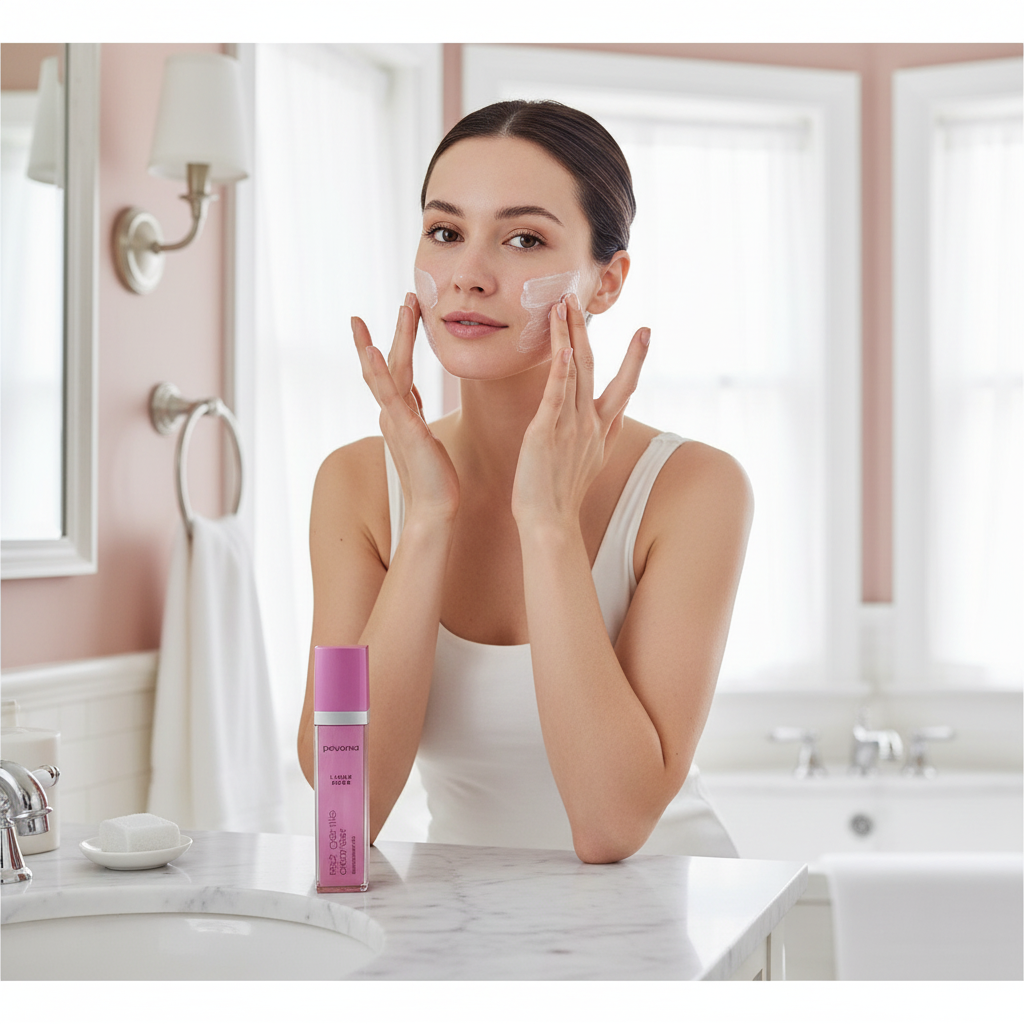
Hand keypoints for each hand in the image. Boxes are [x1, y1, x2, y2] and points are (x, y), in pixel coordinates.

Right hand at [352, 294, 458, 523]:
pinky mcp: (402, 428)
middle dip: (398, 331)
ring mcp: (395, 420)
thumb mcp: (428, 443)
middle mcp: (393, 414)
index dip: (401, 343)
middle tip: (407, 299)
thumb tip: (417, 408)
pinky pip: (387, 394)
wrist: (436, 508)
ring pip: (386, 372)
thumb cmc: (436, 481)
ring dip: (387, 339)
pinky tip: (371, 348)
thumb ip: (419, 422)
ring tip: (394, 310)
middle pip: (391, 364)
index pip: (400, 371)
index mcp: (403, 416)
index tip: (408, 315)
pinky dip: (377, 370)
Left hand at [511, 292, 649, 529]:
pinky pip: (556, 396)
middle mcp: (590, 423)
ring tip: (562, 306)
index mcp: (601, 430)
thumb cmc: (562, 494)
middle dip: (586, 331)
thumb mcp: (594, 460)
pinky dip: (560, 371)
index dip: (634, 359)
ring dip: (569, 336)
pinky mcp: (547, 433)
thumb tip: (622, 410)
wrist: (549, 523)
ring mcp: (571, 426)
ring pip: (574, 372)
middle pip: (592, 367)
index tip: (645, 332)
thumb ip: (608, 432)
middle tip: (580, 298)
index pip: (623, 387)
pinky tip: (562, 349)